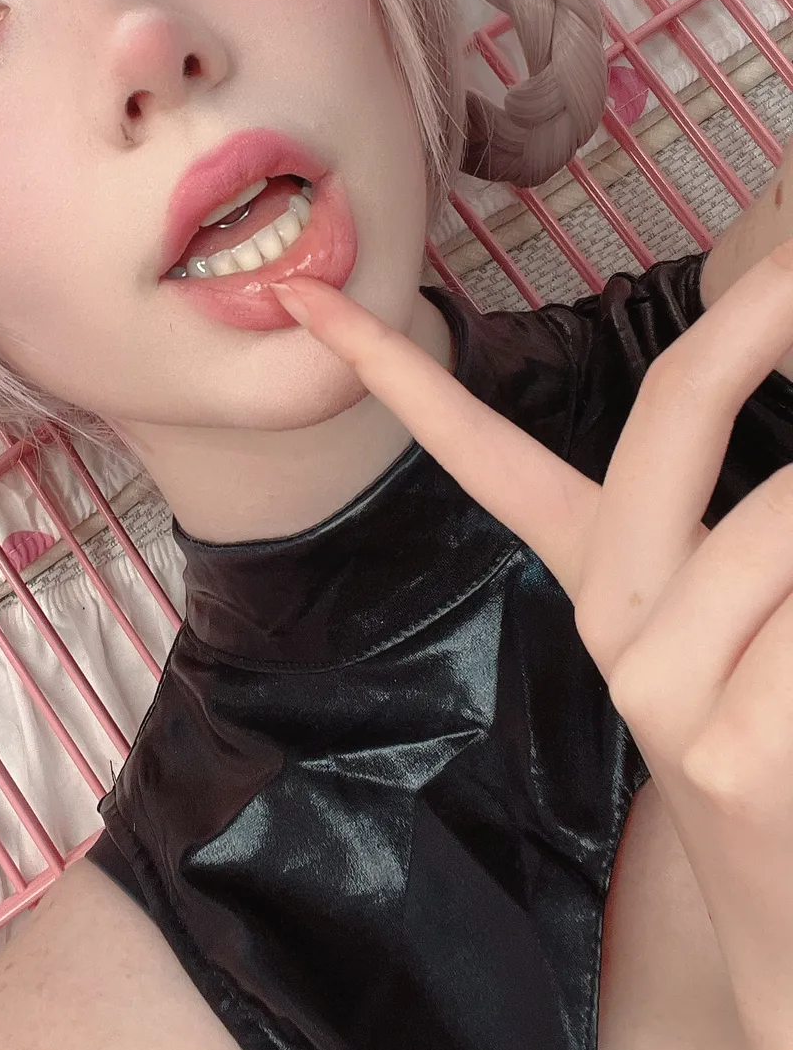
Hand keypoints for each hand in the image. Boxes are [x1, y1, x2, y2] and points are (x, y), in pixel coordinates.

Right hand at [271, 256, 792, 1049]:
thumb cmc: (774, 743)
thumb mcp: (739, 615)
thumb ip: (739, 517)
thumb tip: (772, 450)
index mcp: (599, 578)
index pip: (474, 452)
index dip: (391, 368)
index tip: (304, 295)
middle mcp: (612, 623)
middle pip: (667, 415)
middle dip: (749, 321)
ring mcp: (661, 689)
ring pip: (781, 515)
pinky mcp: (732, 753)